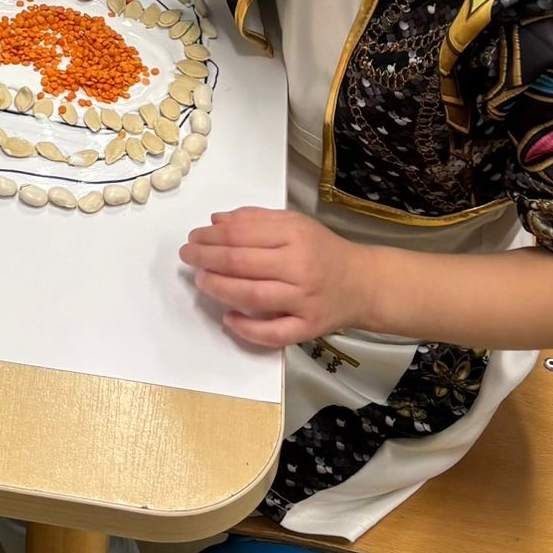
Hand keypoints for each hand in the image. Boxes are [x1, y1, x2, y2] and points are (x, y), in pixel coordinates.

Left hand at [180, 208, 377, 348]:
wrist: (364, 284)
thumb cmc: (323, 251)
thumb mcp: (294, 224)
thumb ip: (255, 219)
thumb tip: (216, 221)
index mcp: (295, 236)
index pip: (241, 234)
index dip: (211, 236)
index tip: (194, 238)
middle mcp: (299, 267)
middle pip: (242, 263)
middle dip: (206, 258)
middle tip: (188, 256)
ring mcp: (303, 300)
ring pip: (253, 296)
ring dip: (219, 288)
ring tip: (202, 280)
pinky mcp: (308, 327)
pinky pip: (273, 333)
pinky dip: (247, 329)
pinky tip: (229, 319)